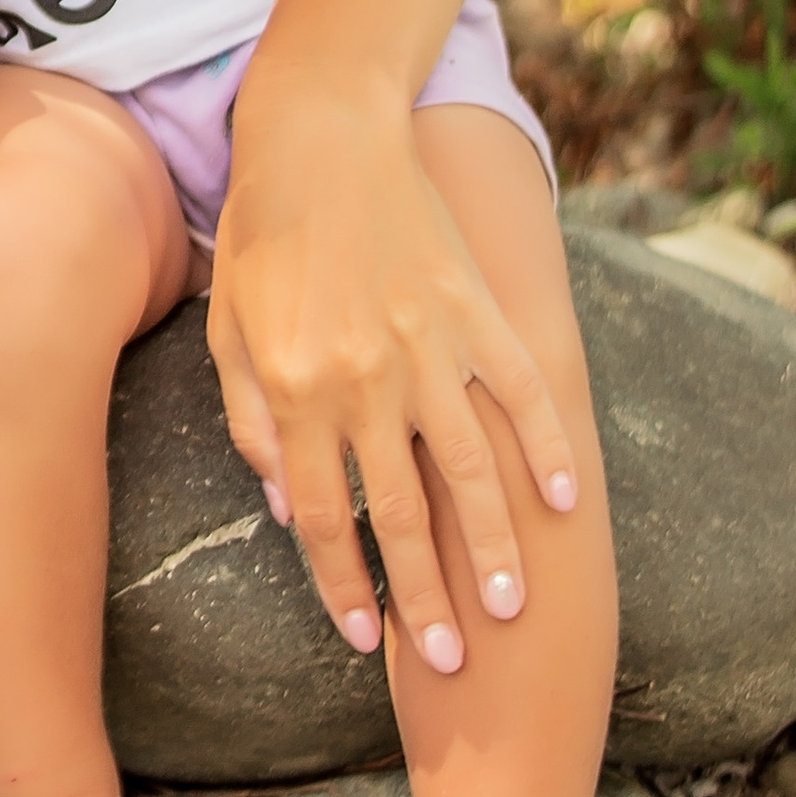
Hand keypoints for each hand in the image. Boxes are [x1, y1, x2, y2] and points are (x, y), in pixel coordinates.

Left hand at [207, 91, 580, 673]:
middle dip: (426, 597)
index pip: (324, 516)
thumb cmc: (262, 235)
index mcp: (296, 388)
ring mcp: (427, 344)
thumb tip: (290, 508)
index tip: (367, 637)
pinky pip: (520, 389)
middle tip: (450, 663)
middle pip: (401, 513)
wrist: (317, 133)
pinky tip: (566, 498)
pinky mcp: (473, 308)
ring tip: (511, 608)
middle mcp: (365, 378)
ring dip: (492, 545)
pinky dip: (546, 445)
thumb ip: (250, 422)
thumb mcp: (229, 330)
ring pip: (469, 468)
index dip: (344, 585)